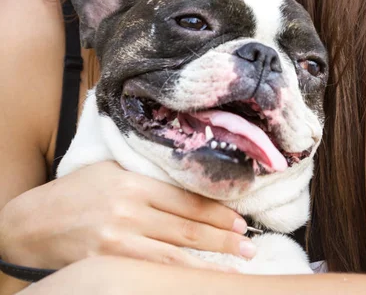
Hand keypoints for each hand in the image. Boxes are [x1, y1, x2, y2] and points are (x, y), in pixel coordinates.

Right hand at [0, 161, 253, 270]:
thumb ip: (146, 176)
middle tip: (249, 243)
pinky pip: (152, 272)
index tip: (240, 218)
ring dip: (211, 260)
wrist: (34, 222)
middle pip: (187, 228)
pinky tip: (199, 277)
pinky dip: (180, 276)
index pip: (186, 199)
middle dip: (223, 237)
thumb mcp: (111, 170)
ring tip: (238, 263)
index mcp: (133, 182)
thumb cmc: (75, 192)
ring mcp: (118, 241)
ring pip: (175, 255)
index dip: (216, 211)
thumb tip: (187, 185)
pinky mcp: (108, 263)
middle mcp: (129, 211)